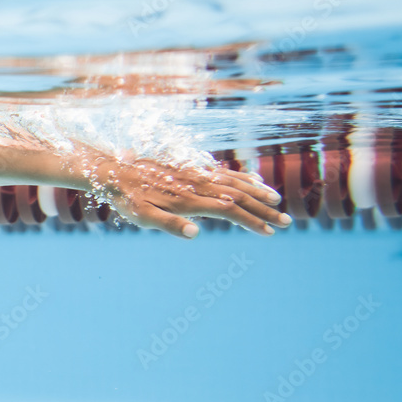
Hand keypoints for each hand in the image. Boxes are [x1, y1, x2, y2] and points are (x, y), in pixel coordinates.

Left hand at [91, 157, 290, 238]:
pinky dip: (242, 177)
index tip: (269, 233)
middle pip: (239, 196)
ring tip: (277, 201)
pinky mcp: (191, 168)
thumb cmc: (128, 199)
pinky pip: (223, 172)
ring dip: (257, 192)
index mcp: (190, 199)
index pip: (229, 210)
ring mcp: (196, 174)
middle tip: (286, 223)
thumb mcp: (143, 217)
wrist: (115, 170)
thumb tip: (196, 234)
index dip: (251, 222)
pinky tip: (253, 181)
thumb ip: (171, 225)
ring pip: (234, 181)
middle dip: (263, 210)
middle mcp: (197, 184)